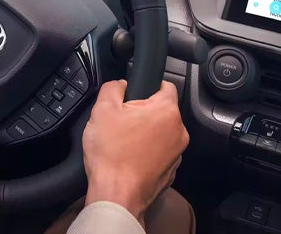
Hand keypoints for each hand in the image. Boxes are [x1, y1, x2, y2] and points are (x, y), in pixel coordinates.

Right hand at [82, 80, 188, 224]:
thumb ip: (113, 87)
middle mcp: (178, 131)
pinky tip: (128, 158)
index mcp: (166, 111)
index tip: (134, 94)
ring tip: (122, 143)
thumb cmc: (111, 156)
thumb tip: (120, 84)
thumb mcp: (102, 110)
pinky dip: (146, 153)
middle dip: (142, 112)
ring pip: (160, 133)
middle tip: (120, 121)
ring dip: (144, 133)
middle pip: (161, 111)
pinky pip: (159, 153)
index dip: (147, 86)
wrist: (116, 195)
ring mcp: (176, 153)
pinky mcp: (170, 171)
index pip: (166, 85)